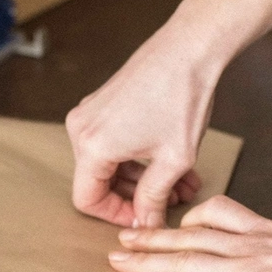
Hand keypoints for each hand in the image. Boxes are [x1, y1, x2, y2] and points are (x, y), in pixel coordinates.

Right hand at [66, 9, 222, 227]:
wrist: (189, 48)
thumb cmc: (182, 97)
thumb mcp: (173, 160)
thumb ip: (154, 198)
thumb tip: (146, 224)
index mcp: (92, 146)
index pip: (87, 200)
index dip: (116, 216)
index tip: (144, 219)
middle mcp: (81, 129)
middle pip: (98, 182)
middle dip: (137, 197)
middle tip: (172, 202)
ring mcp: (90, 113)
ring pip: (109, 163)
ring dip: (143, 178)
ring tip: (182, 184)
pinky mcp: (103, 103)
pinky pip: (113, 143)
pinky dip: (138, 158)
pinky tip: (172, 162)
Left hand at [108, 196, 271, 271]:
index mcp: (264, 230)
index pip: (216, 216)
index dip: (187, 221)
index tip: (169, 222)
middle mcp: (245, 245)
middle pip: (187, 237)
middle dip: (152, 237)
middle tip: (123, 237)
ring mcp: (241, 270)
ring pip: (181, 261)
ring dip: (144, 260)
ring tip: (117, 260)